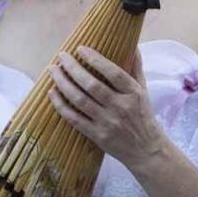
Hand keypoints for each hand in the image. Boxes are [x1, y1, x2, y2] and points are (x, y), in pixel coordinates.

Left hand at [48, 46, 168, 172]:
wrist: (146, 151)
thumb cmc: (143, 116)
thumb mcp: (143, 91)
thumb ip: (135, 68)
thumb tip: (133, 45)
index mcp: (133, 93)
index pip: (113, 73)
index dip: (96, 59)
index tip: (80, 48)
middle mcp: (120, 107)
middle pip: (92, 85)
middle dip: (73, 68)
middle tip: (61, 56)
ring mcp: (107, 122)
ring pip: (80, 100)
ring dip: (63, 83)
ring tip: (53, 70)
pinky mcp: (97, 135)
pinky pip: (74, 118)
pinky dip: (61, 105)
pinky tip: (52, 93)